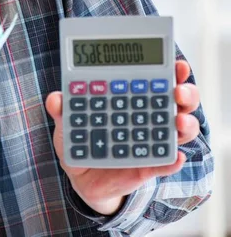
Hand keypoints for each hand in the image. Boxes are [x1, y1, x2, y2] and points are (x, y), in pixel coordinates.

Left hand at [45, 60, 199, 215]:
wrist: (82, 176)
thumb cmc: (80, 139)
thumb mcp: (67, 121)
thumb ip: (61, 109)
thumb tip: (55, 99)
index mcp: (131, 98)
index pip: (156, 79)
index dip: (170, 71)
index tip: (176, 64)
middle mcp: (147, 116)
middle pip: (178, 101)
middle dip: (185, 93)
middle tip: (178, 91)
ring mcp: (151, 141)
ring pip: (180, 130)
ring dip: (185, 125)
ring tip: (179, 122)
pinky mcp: (149, 167)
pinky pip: (165, 163)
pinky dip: (172, 160)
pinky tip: (175, 157)